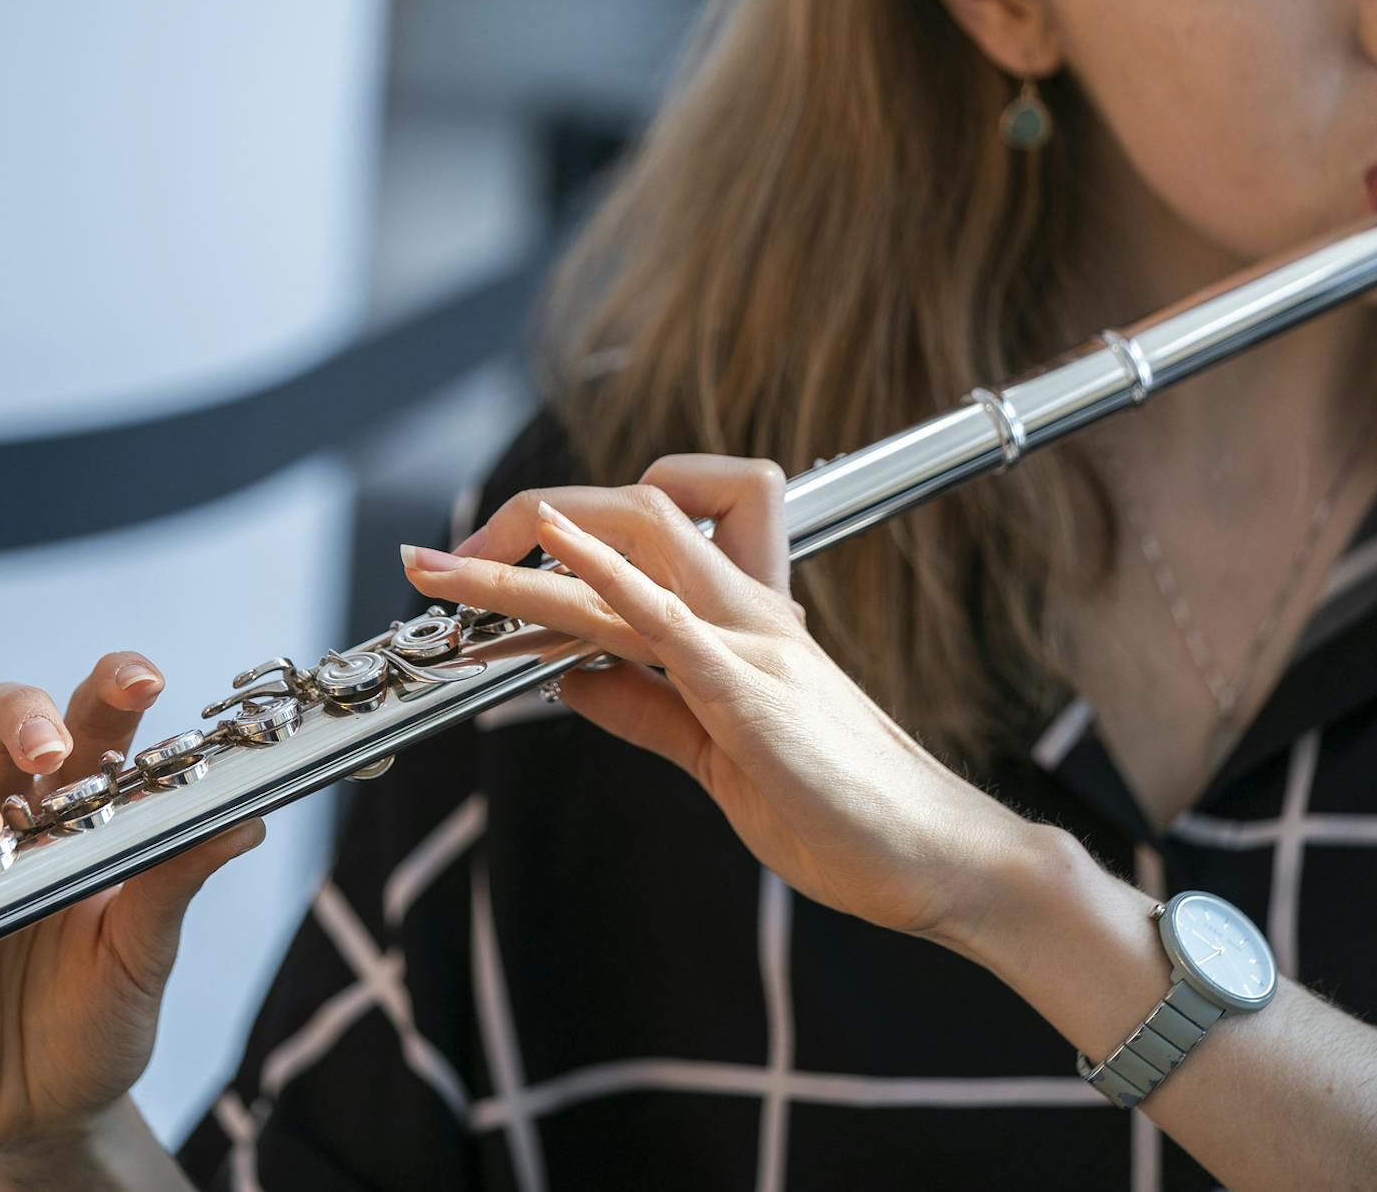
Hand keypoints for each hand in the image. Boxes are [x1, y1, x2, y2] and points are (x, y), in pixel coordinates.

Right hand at [0, 652, 263, 1179]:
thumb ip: (181, 877)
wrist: (48, 1112)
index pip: (99, 725)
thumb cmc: (103, 1018)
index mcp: (90, 816)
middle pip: (4, 729)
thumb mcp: (148, 950)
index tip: (145, 680)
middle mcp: (22, 827)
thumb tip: (248, 819)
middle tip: (50, 750)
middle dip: (23, 717)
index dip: (113, 686)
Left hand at [401, 455, 1044, 951]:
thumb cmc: (846, 813)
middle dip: (520, 525)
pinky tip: (556, 555)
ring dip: (522, 557)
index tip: (475, 578)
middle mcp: (746, 614)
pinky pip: (670, 616)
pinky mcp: (753, 691)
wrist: (940, 861)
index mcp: (741, 626)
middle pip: (629, 515)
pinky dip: (607, 577)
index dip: (553, 545)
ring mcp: (752, 645)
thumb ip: (644, 710)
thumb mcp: (718, 757)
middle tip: (435, 565)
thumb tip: (564, 680)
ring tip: (440, 567)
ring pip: (632, 554)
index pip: (640, 543)